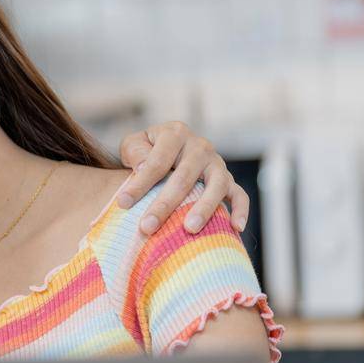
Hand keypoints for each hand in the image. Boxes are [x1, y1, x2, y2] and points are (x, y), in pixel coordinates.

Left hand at [116, 121, 249, 235]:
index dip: (139, 183)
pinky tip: (236, 229)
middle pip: (184, 177)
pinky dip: (241, 210)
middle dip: (164, 204)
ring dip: (204, 208)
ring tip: (189, 228)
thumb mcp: (135, 143)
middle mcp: (200, 146)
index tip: (122, 203)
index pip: (157, 161)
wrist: (170, 149)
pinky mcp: (230, 180)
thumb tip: (142, 167)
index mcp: (175, 134)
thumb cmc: (147, 150)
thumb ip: (135, 151)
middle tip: (147, 227)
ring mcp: (218, 163)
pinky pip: (240, 195)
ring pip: (217, 185)